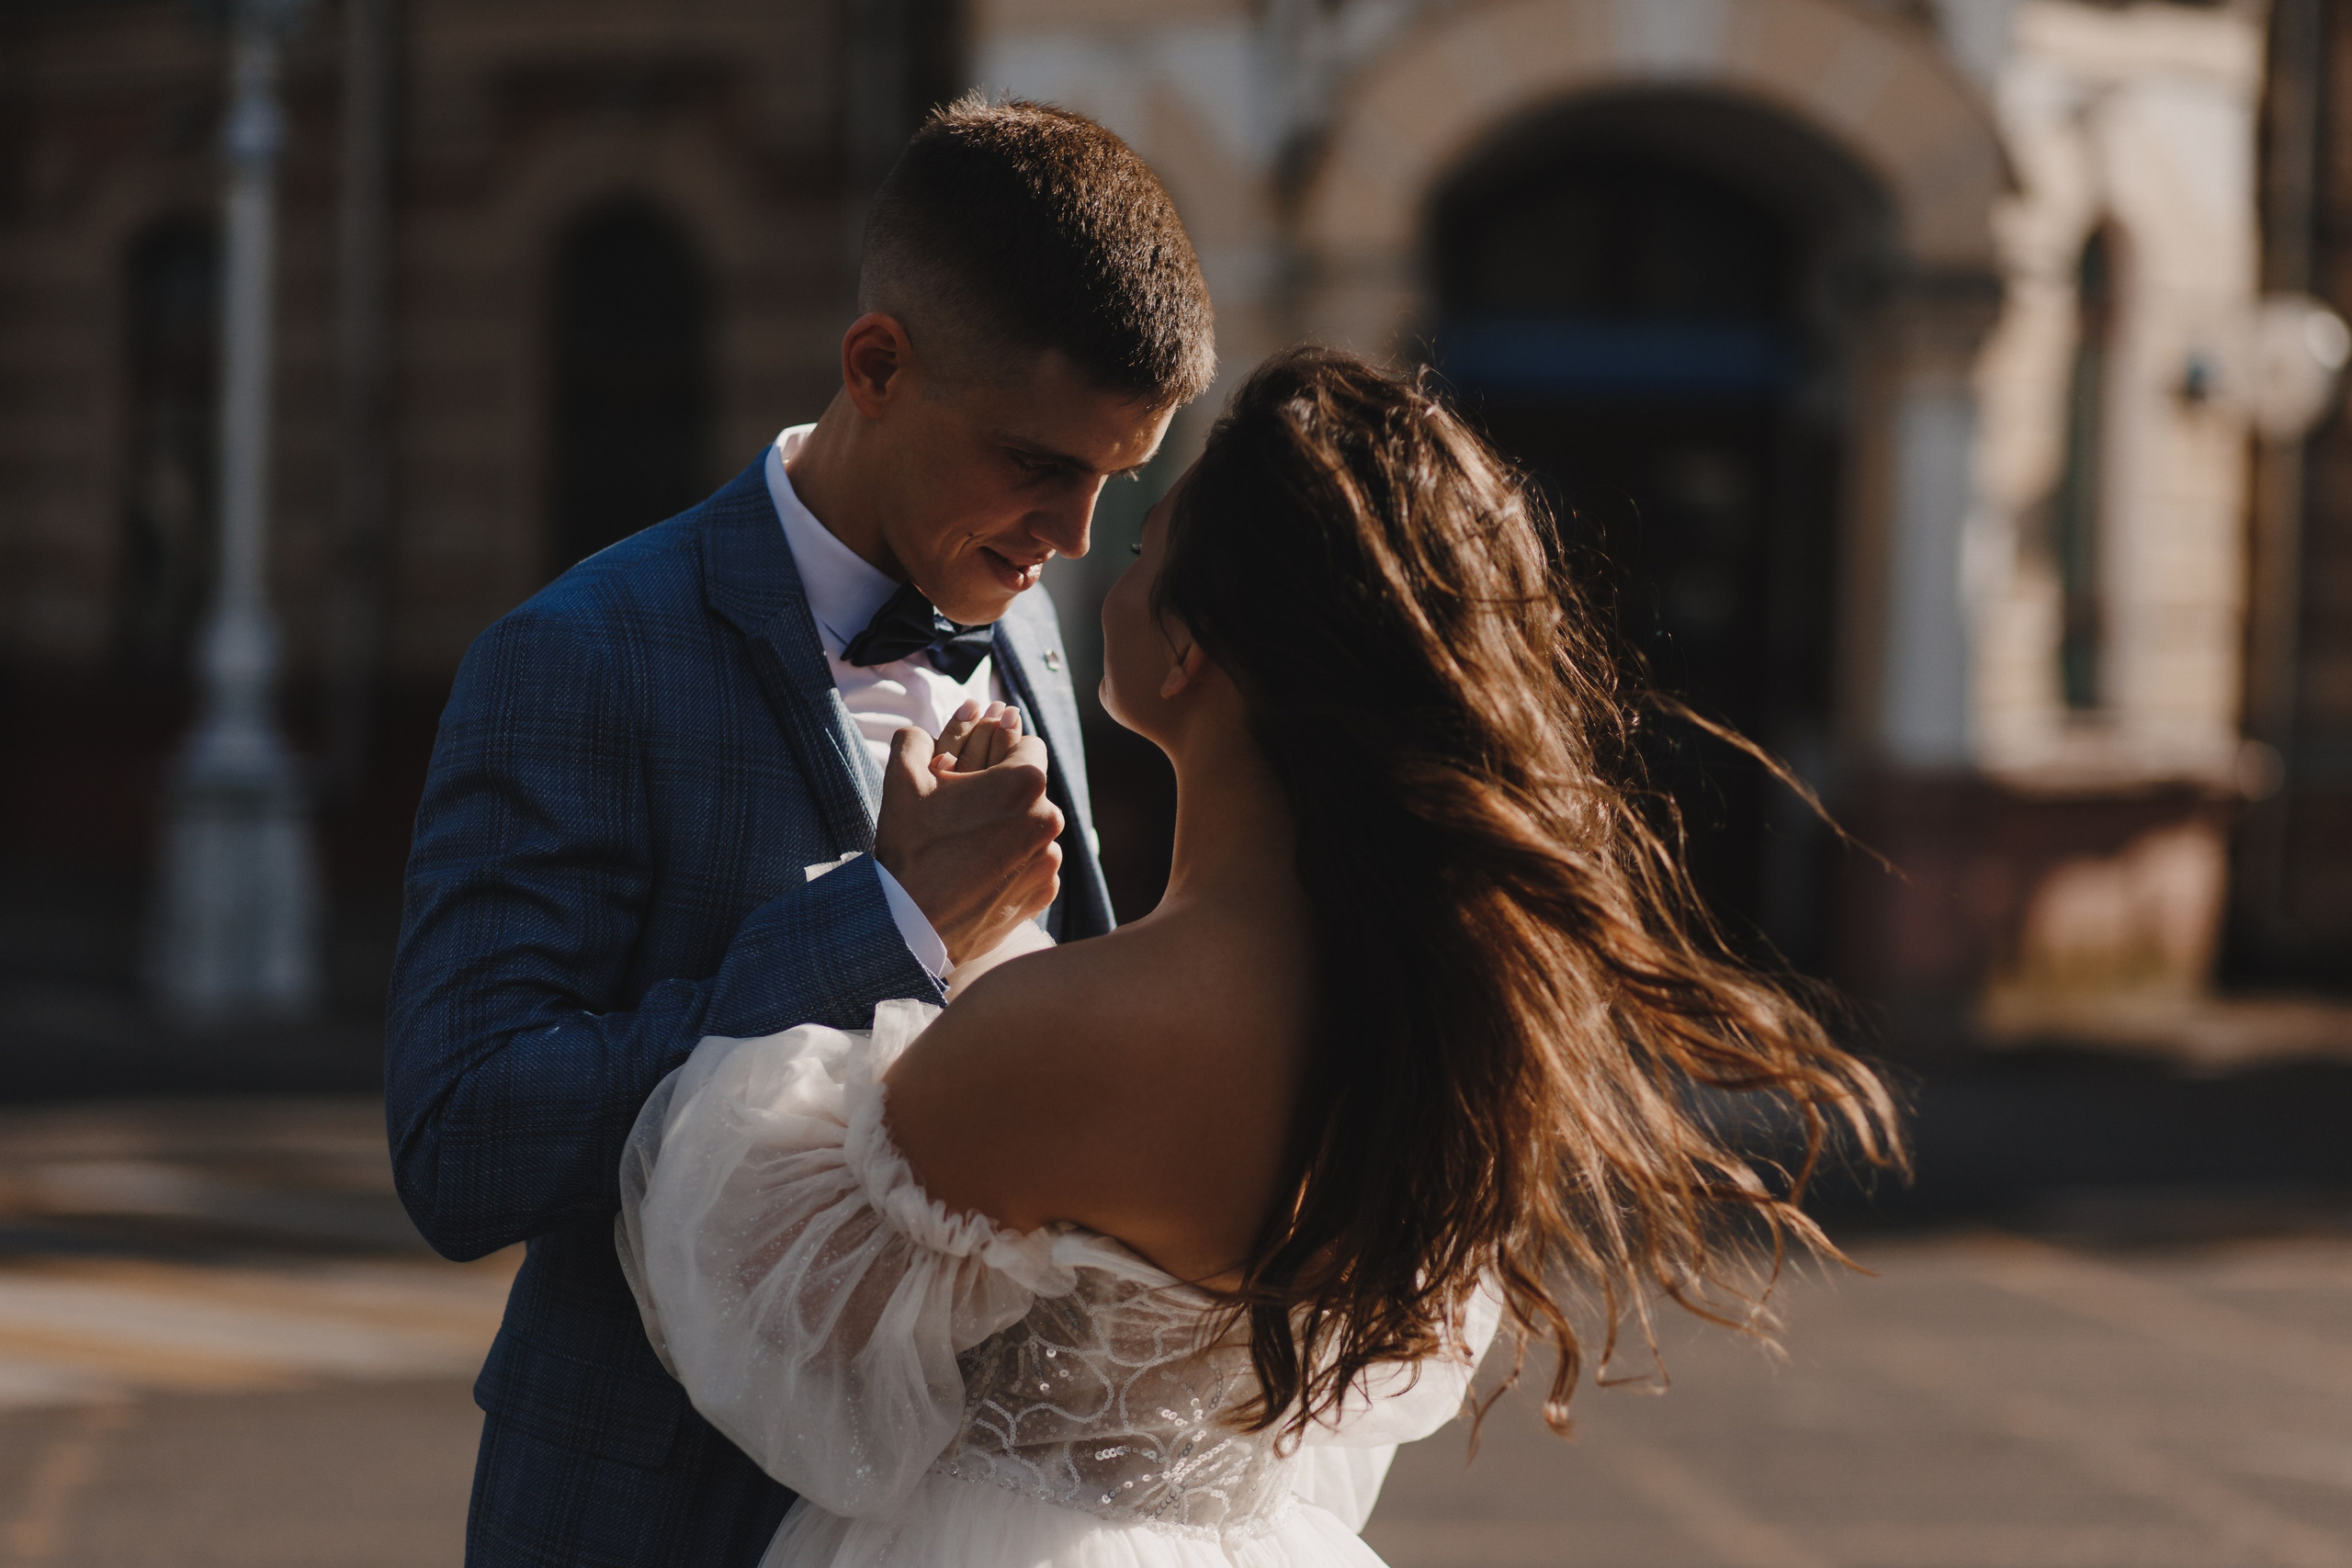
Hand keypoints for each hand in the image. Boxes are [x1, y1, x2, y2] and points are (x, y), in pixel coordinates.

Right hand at [874, 710, 1062, 966]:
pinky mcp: (1045, 892)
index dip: (1002, 748)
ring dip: (1010, 829)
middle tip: (967, 807)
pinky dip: (1014, 863)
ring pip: (1034, 827)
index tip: (982, 764)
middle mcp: (1049, 817)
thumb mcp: (903, 781)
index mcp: (1024, 781)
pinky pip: (1034, 864)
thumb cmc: (911, 849)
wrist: (912, 926)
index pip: (1027, 743)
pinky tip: (980, 871)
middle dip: (1003, 792)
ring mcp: (1050, 858)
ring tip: (971, 843)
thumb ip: (915, 739)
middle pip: (1032, 788)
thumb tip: (922, 731)